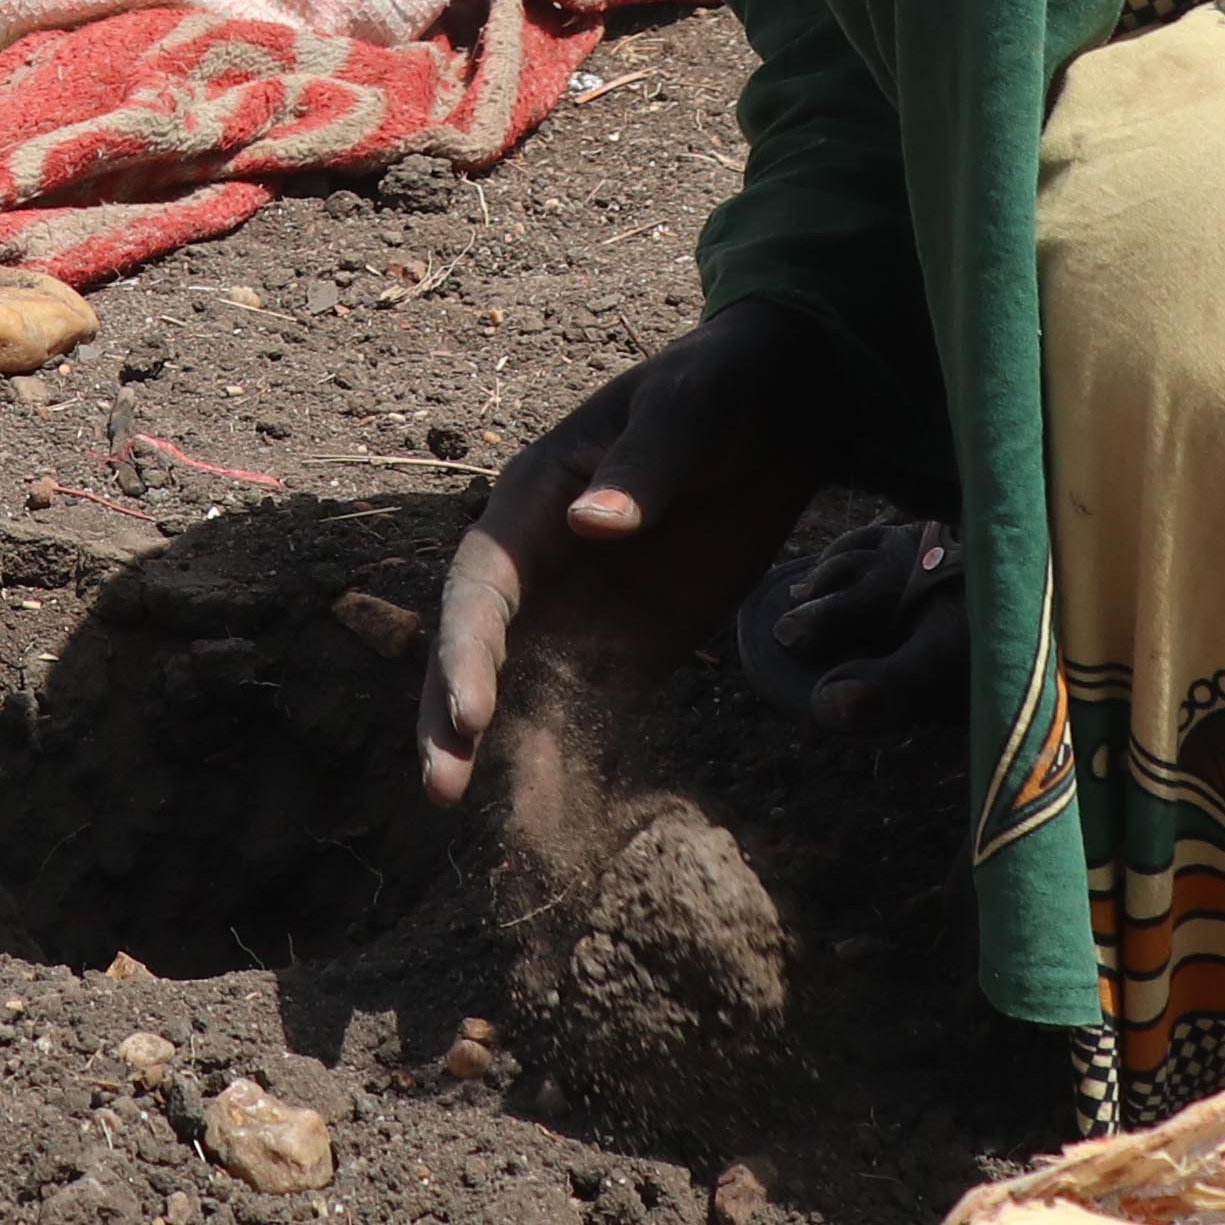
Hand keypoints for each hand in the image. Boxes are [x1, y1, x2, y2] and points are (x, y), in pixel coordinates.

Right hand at [426, 299, 841, 802]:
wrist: (783, 411)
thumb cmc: (720, 391)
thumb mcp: (689, 411)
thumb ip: (644, 468)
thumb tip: (593, 523)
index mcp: (532, 502)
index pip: (481, 586)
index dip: (465, 649)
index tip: (469, 712)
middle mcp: (542, 568)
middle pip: (481, 651)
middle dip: (454, 718)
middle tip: (441, 788)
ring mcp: (584, 613)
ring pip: (527, 693)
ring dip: (508, 758)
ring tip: (499, 834)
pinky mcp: (634, 649)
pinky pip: (592, 711)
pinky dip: (572, 762)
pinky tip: (558, 823)